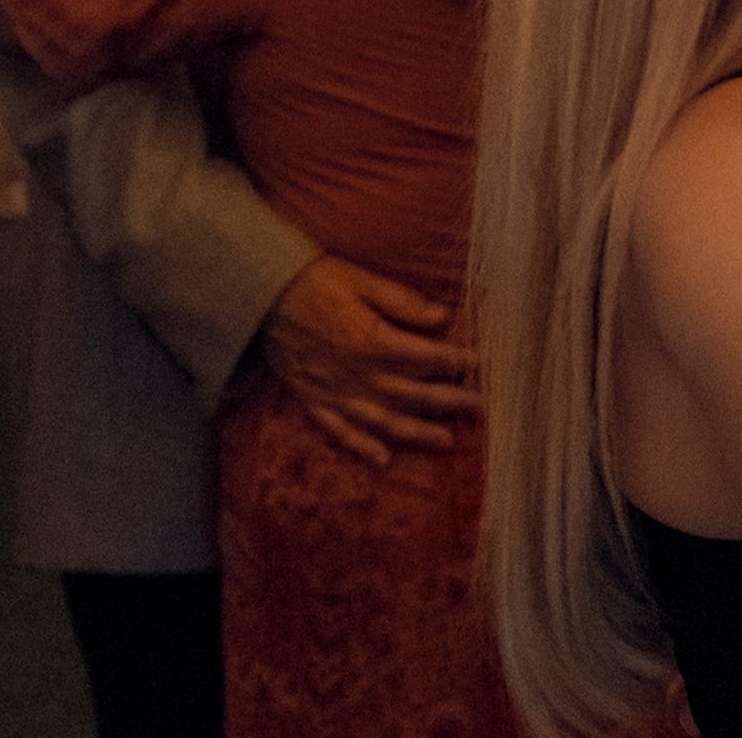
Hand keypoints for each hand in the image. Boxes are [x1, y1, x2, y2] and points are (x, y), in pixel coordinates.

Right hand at [257, 255, 480, 465]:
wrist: (262, 297)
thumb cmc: (316, 282)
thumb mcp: (363, 280)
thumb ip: (404, 302)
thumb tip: (444, 318)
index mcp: (372, 342)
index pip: (427, 359)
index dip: (457, 362)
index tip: (479, 365)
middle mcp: (357, 375)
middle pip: (413, 394)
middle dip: (450, 402)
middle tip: (480, 409)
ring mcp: (334, 393)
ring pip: (384, 422)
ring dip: (417, 434)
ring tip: (446, 441)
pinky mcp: (314, 401)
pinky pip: (340, 432)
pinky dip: (361, 448)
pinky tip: (383, 461)